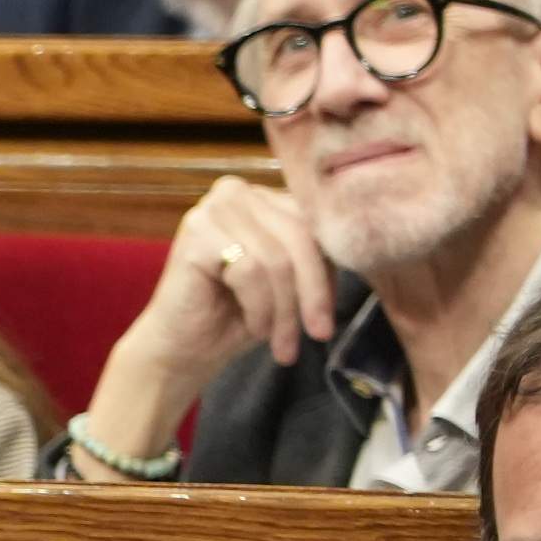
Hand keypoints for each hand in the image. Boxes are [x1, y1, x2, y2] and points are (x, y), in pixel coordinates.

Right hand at [72, 176, 336, 471]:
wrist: (181, 349)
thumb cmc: (236, 316)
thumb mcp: (288, 281)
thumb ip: (314, 254)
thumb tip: (359, 246)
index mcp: (261, 195)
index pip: (314, 224)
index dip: (328, 273)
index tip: (329, 318)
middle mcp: (236, 191)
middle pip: (300, 238)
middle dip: (312, 294)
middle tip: (317, 336)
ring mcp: (212, 208)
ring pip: (278, 260)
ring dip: (285, 310)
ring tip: (282, 343)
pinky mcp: (195, 233)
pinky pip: (250, 271)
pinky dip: (259, 309)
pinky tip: (252, 328)